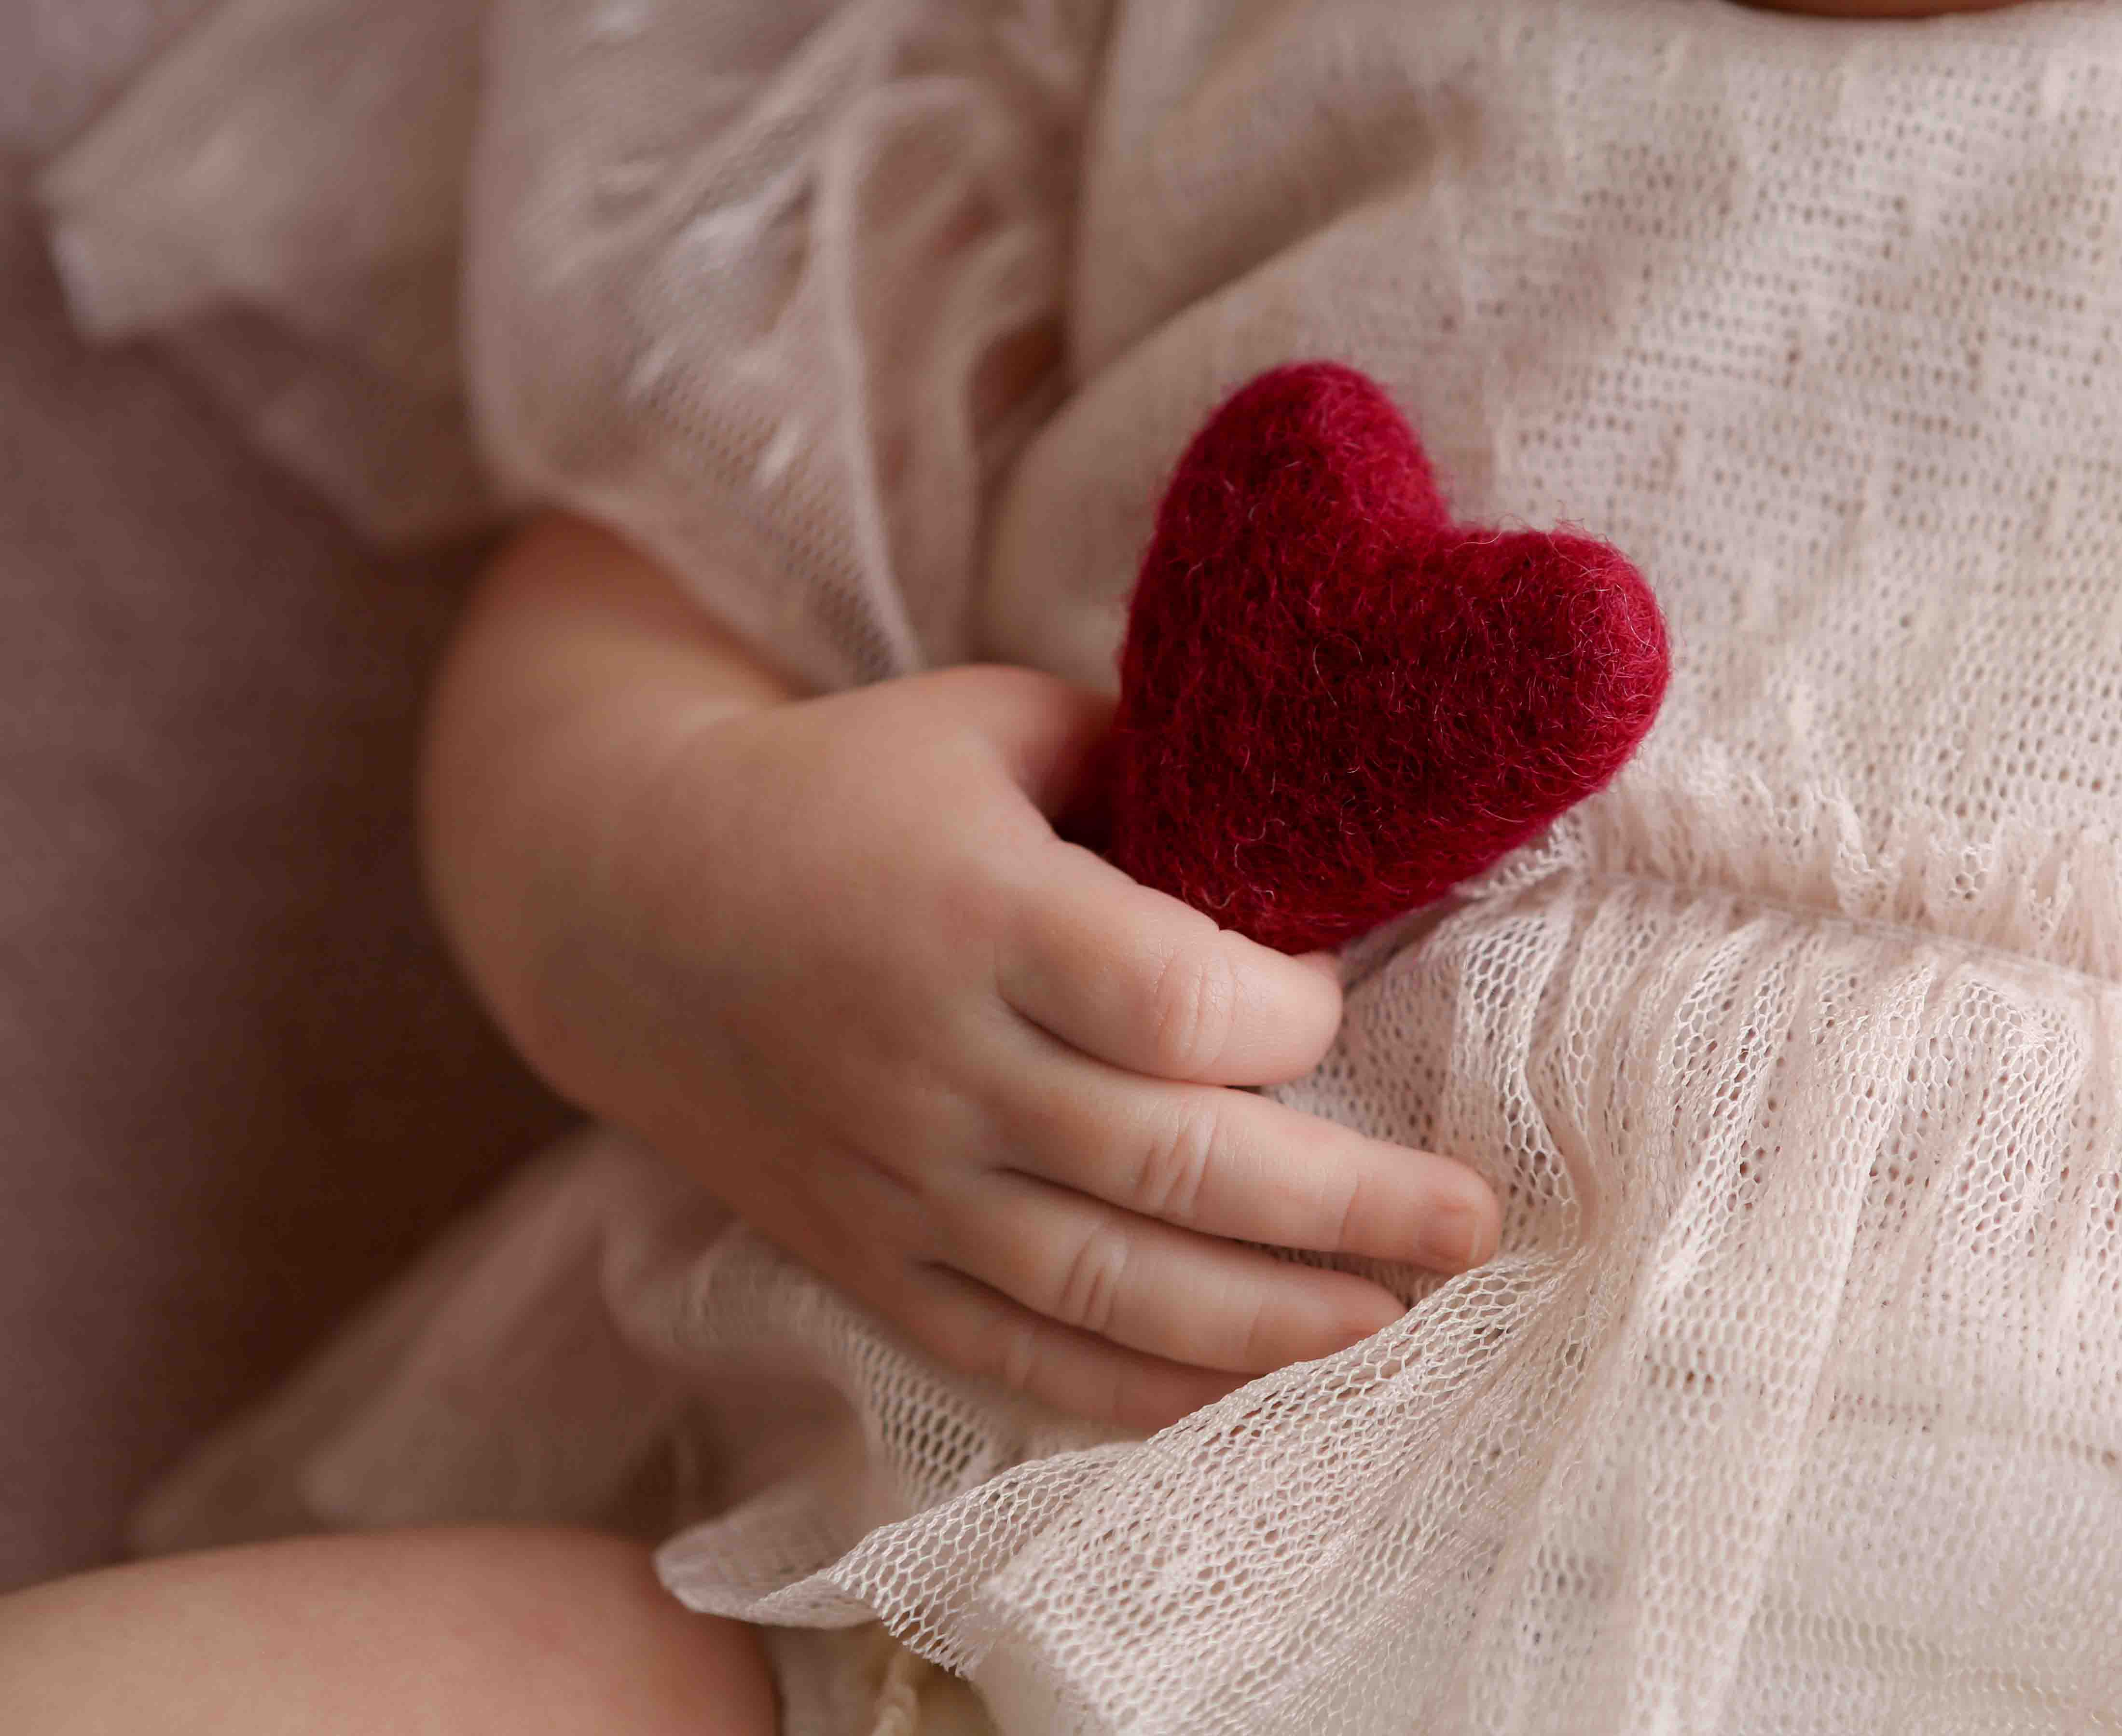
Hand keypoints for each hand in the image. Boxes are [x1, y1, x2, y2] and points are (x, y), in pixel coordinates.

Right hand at [424, 518, 1499, 1430]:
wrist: (616, 898)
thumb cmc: (842, 789)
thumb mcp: (988, 724)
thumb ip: (1147, 773)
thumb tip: (1308, 842)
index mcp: (975, 912)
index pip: (1181, 1006)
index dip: (1294, 1015)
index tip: (1327, 999)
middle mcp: (935, 1062)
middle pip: (1178, 1168)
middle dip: (1352, 1207)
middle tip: (1472, 1222)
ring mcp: (896, 1181)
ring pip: (1111, 1289)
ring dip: (1275, 1324)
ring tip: (1400, 1325)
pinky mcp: (865, 1258)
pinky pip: (1016, 1354)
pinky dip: (1138, 1390)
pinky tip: (1246, 1397)